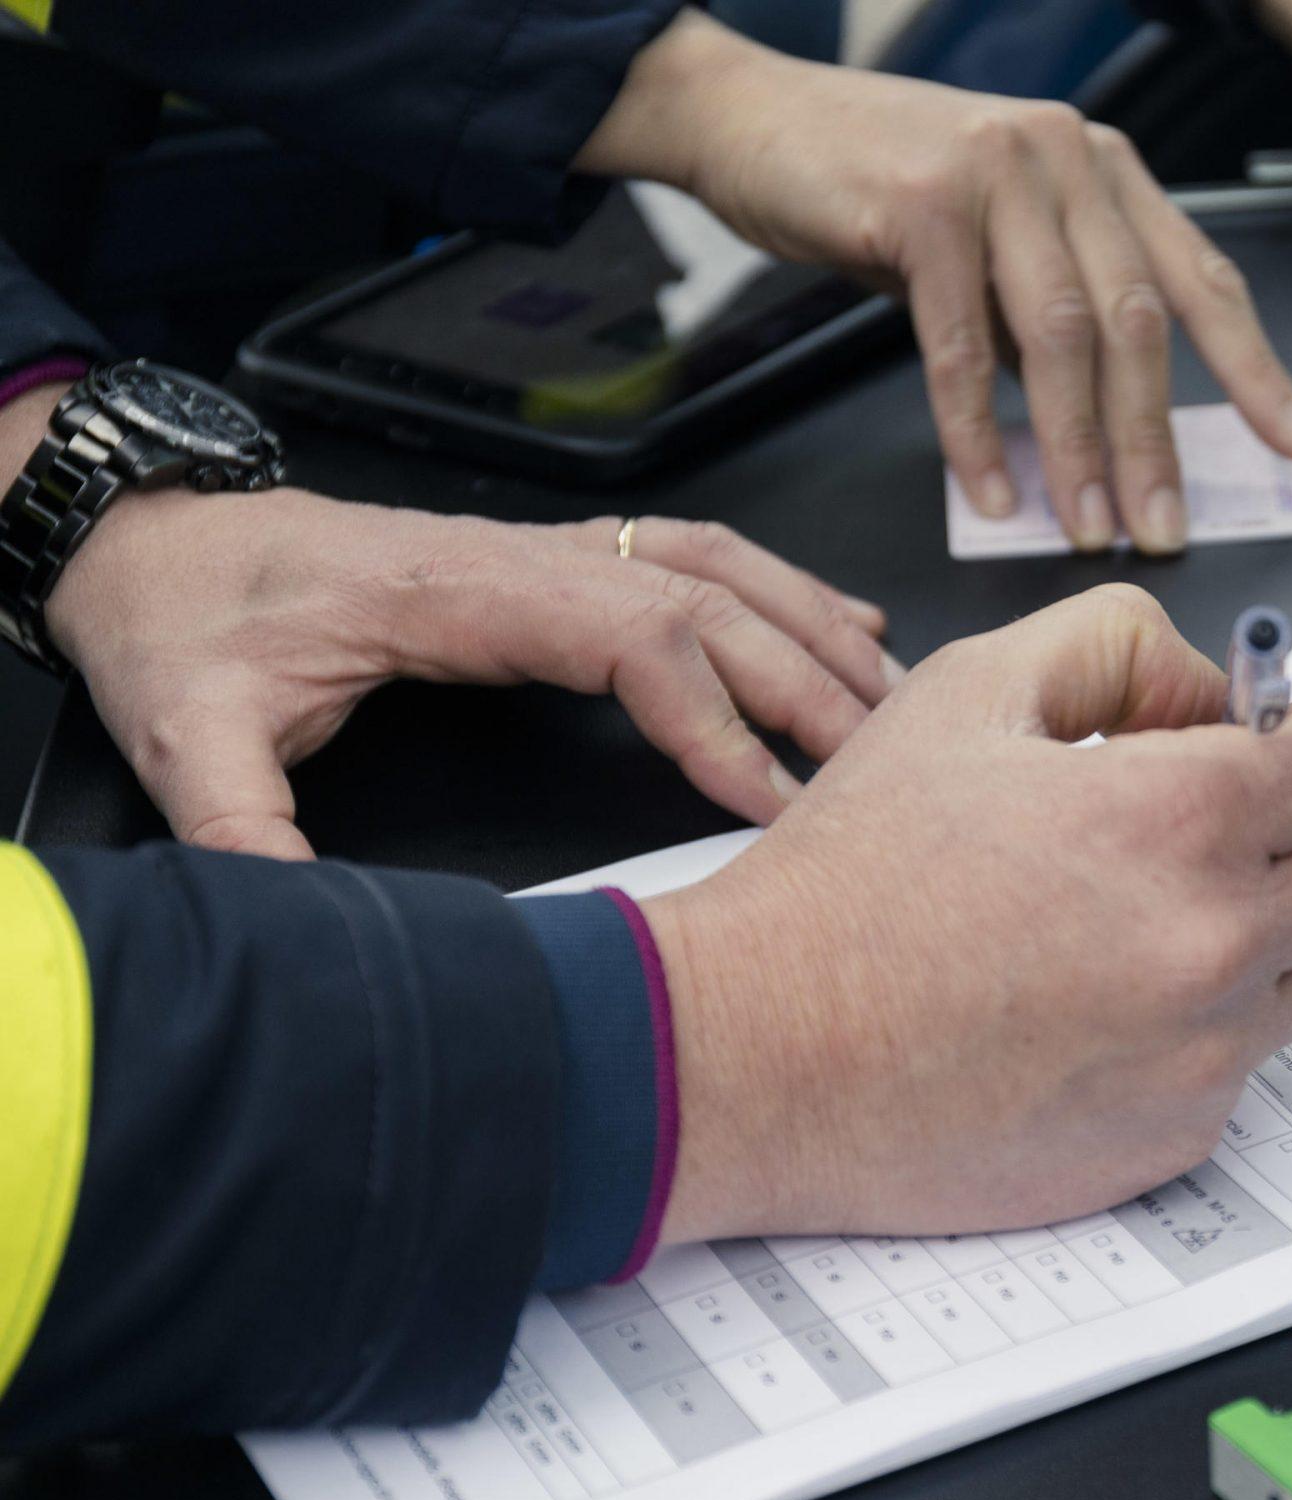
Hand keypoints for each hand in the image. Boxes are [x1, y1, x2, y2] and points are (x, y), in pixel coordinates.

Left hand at [33, 441, 894, 859]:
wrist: (160, 543)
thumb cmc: (189, 622)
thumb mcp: (188, 730)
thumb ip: (240, 827)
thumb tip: (293, 922)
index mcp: (461, 586)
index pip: (633, 634)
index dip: (716, 714)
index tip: (773, 796)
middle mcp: (526, 556)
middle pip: (706, 598)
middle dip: (805, 678)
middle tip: (881, 761)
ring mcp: (549, 551)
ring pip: (718, 566)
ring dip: (813, 624)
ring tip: (890, 693)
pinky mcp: (555, 563)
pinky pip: (696, 558)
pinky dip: (783, 589)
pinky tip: (840, 622)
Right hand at [581, 14, 1291, 554]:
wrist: (750, 119)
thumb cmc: (875, 186)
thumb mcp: (995, 243)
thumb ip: (1051, 315)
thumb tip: (1105, 431)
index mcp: (1103, 168)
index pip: (1202, 278)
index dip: (1254, 370)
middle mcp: (1066, 158)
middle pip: (1139, 321)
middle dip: (1155, 440)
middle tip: (1162, 526)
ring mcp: (998, 172)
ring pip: (1063, 338)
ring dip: (1078, 450)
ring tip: (1086, 527)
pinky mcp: (923, 204)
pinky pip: (962, 346)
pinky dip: (978, 432)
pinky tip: (991, 492)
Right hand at [641, 584, 1291, 1240]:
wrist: (757, 1051)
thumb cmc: (851, 879)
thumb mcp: (973, 689)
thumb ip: (1126, 650)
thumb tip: (1219, 693)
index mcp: (1186, 815)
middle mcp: (1221, 940)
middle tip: (1198, 830)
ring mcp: (1207, 1053)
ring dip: (1268, 933)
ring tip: (1136, 918)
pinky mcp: (1176, 1136)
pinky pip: (1247, 1062)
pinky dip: (1201, 1027)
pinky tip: (1092, 1005)